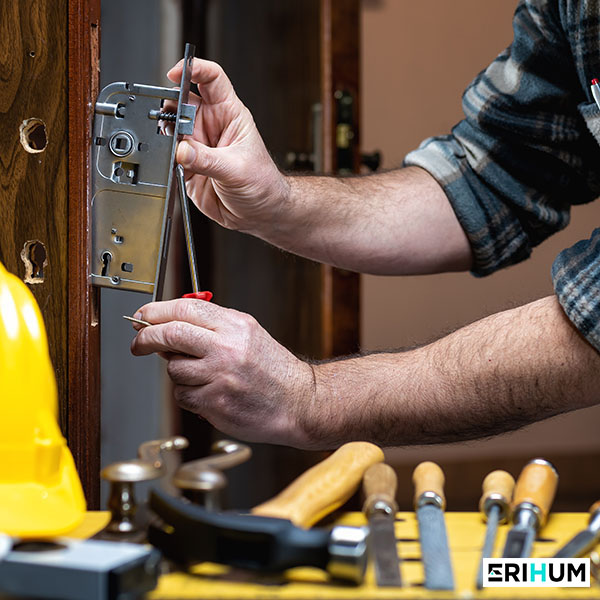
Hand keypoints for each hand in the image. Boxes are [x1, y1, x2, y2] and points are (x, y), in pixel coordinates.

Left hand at [130, 299, 315, 446]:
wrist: (299, 401)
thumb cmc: (273, 369)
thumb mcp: (248, 333)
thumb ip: (212, 326)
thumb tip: (169, 325)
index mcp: (235, 325)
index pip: (185, 308)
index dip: (156, 311)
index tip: (143, 317)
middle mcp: (227, 348)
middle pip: (170, 334)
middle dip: (146, 337)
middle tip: (139, 343)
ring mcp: (220, 376)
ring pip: (174, 369)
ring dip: (178, 372)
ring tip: (201, 375)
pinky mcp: (215, 403)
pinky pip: (183, 396)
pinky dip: (189, 395)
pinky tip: (210, 393)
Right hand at [167, 59, 288, 232]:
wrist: (260, 213)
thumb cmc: (263, 185)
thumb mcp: (237, 169)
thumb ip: (207, 160)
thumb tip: (182, 151)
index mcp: (230, 115)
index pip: (212, 80)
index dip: (194, 69)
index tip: (176, 72)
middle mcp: (211, 127)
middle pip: (182, 102)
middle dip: (171, 108)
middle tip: (171, 124)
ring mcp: (199, 146)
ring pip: (172, 130)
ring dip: (167, 137)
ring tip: (174, 150)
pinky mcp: (189, 167)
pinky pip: (169, 157)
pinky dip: (165, 160)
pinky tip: (173, 167)